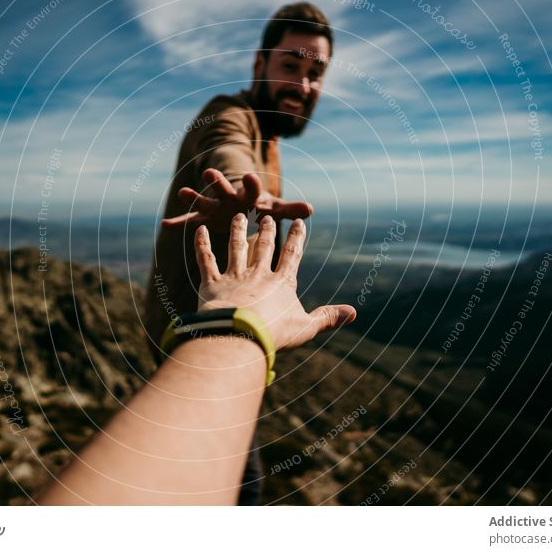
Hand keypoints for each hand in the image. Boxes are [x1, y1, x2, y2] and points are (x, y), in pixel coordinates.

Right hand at [162, 168, 313, 231]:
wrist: (241, 206)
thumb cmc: (260, 208)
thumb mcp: (274, 209)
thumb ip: (290, 210)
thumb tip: (311, 210)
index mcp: (249, 196)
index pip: (252, 188)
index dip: (251, 183)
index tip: (249, 175)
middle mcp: (230, 198)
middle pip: (224, 188)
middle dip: (217, 182)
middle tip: (210, 173)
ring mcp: (215, 207)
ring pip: (204, 201)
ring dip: (194, 197)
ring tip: (182, 192)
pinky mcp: (205, 218)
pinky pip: (190, 221)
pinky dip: (179, 223)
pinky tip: (166, 225)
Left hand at [193, 213, 355, 349]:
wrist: (239, 335)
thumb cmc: (274, 333)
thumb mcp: (306, 327)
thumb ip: (327, 318)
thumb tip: (353, 313)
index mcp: (281, 283)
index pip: (291, 255)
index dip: (297, 238)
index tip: (299, 222)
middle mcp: (258, 274)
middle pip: (264, 247)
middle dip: (267, 231)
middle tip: (267, 218)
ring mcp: (233, 277)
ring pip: (236, 247)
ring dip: (238, 231)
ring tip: (239, 216)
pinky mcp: (211, 284)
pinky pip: (205, 260)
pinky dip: (201, 244)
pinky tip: (198, 229)